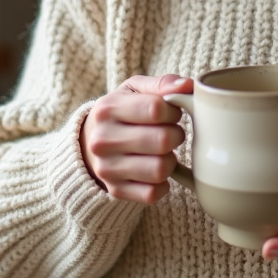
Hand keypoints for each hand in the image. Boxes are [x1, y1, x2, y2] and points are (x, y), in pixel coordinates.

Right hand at [79, 74, 192, 203]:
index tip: (172, 113)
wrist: (89, 143)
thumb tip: (188, 86)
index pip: (156, 109)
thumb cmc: (121, 111)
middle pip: (162, 140)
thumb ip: (162, 84)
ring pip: (160, 170)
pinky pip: (154, 194)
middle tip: (172, 133)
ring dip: (171, 160)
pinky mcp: (115, 190)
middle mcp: (103, 140)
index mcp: (107, 109)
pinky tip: (156, 171)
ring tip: (163, 152)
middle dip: (176, 136)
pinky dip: (163, 184)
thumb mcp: (134, 89)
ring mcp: (107, 169)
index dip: (174, 111)